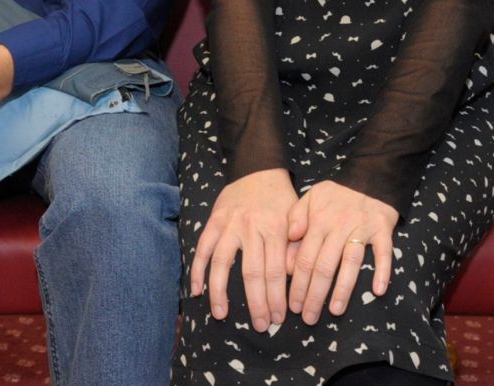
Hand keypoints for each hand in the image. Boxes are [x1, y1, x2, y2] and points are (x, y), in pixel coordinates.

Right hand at [189, 168, 296, 333]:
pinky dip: (197, 270)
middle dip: (256, 303)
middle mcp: (253, 227)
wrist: (258, 168)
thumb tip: (296, 279)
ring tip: (222, 315)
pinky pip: (203, 249)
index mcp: (277, 228)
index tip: (280, 317)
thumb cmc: (281, 199)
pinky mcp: (214, 221)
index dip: (278, 297)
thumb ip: (296, 246)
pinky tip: (196, 291)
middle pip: (252, 272)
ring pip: (222, 263)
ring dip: (220, 292)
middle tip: (260, 325)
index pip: (277, 270)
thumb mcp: (297, 218)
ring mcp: (231, 224)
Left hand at [285, 180, 396, 324]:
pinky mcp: (382, 229)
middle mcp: (339, 226)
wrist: (370, 174)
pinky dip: (382, 271)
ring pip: (350, 263)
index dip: (297, 284)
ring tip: (335, 311)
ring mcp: (361, 228)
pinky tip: (377, 290)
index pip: (304, 258)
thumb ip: (296, 217)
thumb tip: (289, 239)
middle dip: (314, 295)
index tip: (293, 306)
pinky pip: (383, 252)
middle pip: (324, 265)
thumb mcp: (311, 197)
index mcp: (318, 221)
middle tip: (308, 318)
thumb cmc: (337, 193)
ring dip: (343, 289)